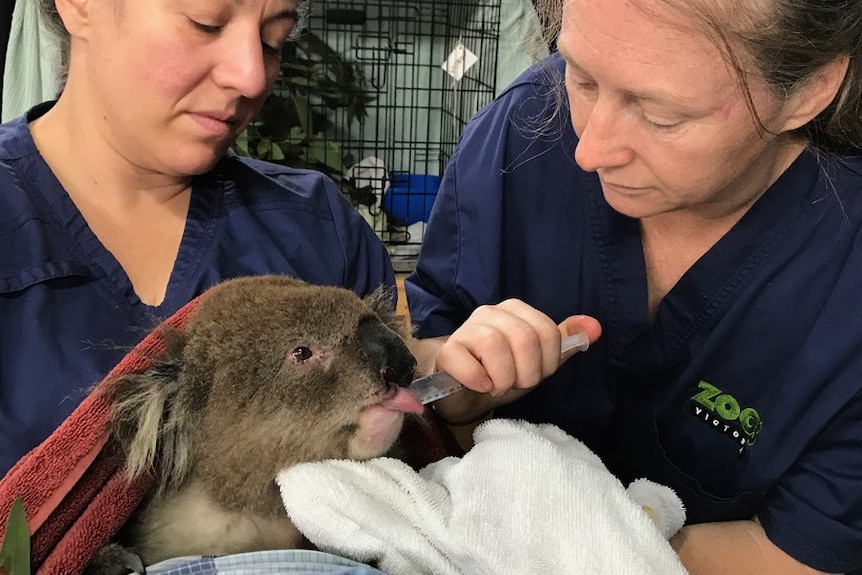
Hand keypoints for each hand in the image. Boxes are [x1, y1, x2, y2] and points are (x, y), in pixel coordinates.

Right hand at [431, 299, 600, 421]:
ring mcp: (465, 330)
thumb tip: (595, 327)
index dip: (547, 363)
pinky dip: (480, 382)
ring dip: (503, 379)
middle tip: (515, 383)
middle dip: (526, 373)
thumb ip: (565, 342)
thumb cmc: (502, 374)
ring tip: (497, 386)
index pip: (548, 332)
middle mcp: (490, 313)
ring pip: (495, 347)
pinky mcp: (448, 352)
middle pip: (525, 338)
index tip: (533, 374)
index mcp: (516, 310)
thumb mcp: (539, 361)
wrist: (464, 394)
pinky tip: (481, 386)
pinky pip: (469, 365)